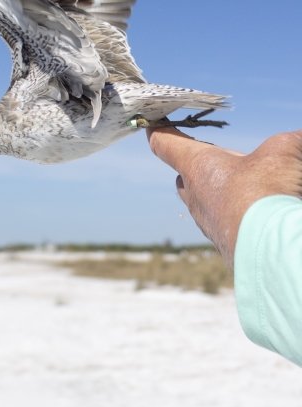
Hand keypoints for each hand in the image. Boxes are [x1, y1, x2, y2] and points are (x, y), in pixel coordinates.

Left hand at [146, 127, 301, 267]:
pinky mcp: (223, 243)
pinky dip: (236, 213)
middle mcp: (196, 197)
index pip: (168, 145)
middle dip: (198, 166)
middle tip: (224, 158)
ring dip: (220, 191)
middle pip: (184, 177)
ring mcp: (207, 224)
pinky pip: (222, 222)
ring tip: (250, 187)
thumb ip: (290, 141)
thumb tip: (297, 143)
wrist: (268, 249)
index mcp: (199, 167)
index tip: (151, 125)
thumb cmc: (267, 193)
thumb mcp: (284, 151)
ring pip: (204, 202)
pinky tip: (258, 213)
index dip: (160, 132)